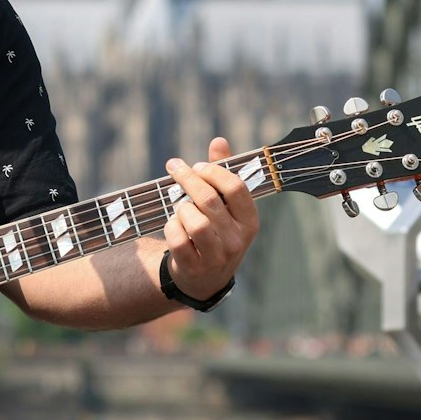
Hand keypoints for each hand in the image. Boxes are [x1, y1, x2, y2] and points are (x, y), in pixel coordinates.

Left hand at [162, 137, 259, 302]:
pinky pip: (177, 238)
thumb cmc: (215, 231)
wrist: (204, 278)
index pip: (235, 187)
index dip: (213, 171)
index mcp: (249, 221)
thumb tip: (219, 141)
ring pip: (194, 220)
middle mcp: (237, 240)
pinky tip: (173, 225)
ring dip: (181, 207)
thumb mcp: (225, 207)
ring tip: (179, 207)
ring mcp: (217, 257)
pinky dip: (171, 226)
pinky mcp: (194, 267)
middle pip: (209, 200)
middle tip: (174, 168)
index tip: (197, 165)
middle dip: (188, 179)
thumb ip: (222, 174)